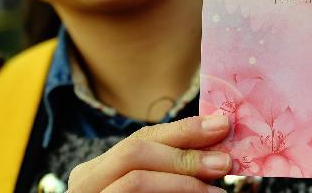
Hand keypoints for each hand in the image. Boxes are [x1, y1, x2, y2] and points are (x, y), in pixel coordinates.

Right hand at [67, 114, 232, 191]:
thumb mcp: (154, 188)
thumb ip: (173, 172)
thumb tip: (217, 153)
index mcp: (99, 171)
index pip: (142, 138)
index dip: (183, 130)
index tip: (222, 126)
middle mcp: (86, 183)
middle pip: (134, 152)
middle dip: (184, 155)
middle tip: (224, 163)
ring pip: (135, 181)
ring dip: (182, 181)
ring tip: (217, 192)